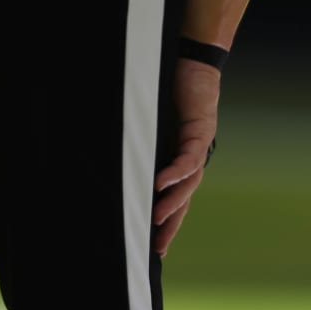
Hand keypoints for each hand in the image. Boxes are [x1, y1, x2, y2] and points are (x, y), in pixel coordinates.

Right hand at [152, 58, 221, 255]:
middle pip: (184, 199)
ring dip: (172, 202)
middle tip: (157, 248)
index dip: (166, 223)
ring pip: (188, 184)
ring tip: (155, 219)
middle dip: (170, 225)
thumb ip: (136, 143)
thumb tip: (110, 159)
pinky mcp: (200, 132)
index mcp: (178, 159)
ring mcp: (198, 147)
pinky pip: (188, 158)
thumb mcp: (147, 124)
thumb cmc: (168, 89)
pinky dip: (175, 172)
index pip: (174, 198)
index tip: (155, 248)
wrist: (192, 61)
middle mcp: (191, 158)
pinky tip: (160, 184)